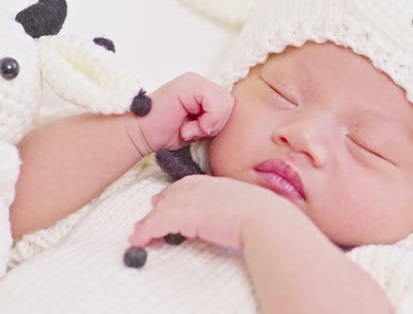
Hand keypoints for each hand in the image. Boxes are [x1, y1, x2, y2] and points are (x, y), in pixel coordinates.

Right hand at [126, 73, 233, 154]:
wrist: (139, 135)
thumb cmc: (165, 133)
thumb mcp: (199, 128)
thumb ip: (215, 120)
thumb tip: (233, 119)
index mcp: (203, 90)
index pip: (229, 106)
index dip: (218, 124)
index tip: (198, 133)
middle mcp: (200, 82)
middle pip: (230, 104)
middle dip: (216, 124)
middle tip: (193, 132)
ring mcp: (195, 81)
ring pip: (225, 104)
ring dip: (209, 125)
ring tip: (188, 130)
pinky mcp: (190, 85)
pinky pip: (214, 104)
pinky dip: (206, 122)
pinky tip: (187, 128)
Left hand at [128, 175, 291, 248]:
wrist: (263, 217)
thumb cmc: (262, 214)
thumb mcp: (245, 203)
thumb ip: (231, 205)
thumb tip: (230, 216)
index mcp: (214, 183)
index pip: (186, 185)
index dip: (172, 194)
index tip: (163, 201)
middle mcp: (200, 188)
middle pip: (170, 197)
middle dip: (156, 209)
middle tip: (145, 221)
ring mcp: (191, 201)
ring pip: (161, 211)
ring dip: (147, 225)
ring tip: (138, 236)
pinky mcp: (185, 217)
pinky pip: (158, 224)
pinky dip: (146, 232)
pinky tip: (139, 240)